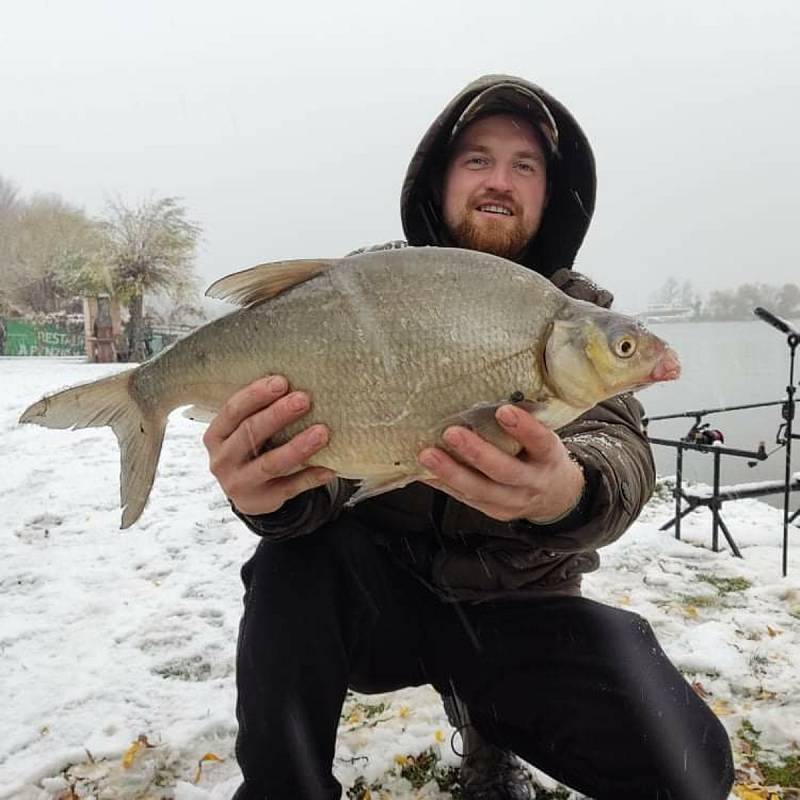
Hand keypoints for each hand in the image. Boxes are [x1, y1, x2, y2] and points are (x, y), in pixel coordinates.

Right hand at [203, 375, 333, 515]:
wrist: (248, 492)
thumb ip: (258, 411)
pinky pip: (291, 488)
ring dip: (298, 447)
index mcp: (216, 436)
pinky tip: (330, 467)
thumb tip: (295, 379)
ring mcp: (241, 483)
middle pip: (250, 434)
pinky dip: (311, 476)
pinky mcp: (263, 501)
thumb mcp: (243, 430)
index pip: (232, 411)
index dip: (255, 395)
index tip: (281, 381)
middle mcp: (223, 460)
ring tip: (322, 432)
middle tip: (304, 399)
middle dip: (278, 415)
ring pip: (271, 464)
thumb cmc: (251, 448)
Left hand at [418, 404, 584, 522]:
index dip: (524, 428)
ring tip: (428, 455)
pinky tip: (424, 472)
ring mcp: (512, 501)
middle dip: (476, 453)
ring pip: (479, 490)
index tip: (503, 410)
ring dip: (450, 472)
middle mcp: (532, 482)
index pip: (540, 442)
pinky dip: (443, 484)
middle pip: (504, 471)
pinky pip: (465, 499)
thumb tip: (490, 391)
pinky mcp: (493, 511)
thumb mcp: (545, 439)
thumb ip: (525, 423)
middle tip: (452, 433)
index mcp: (549, 457)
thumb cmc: (541, 457)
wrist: (556, 497)